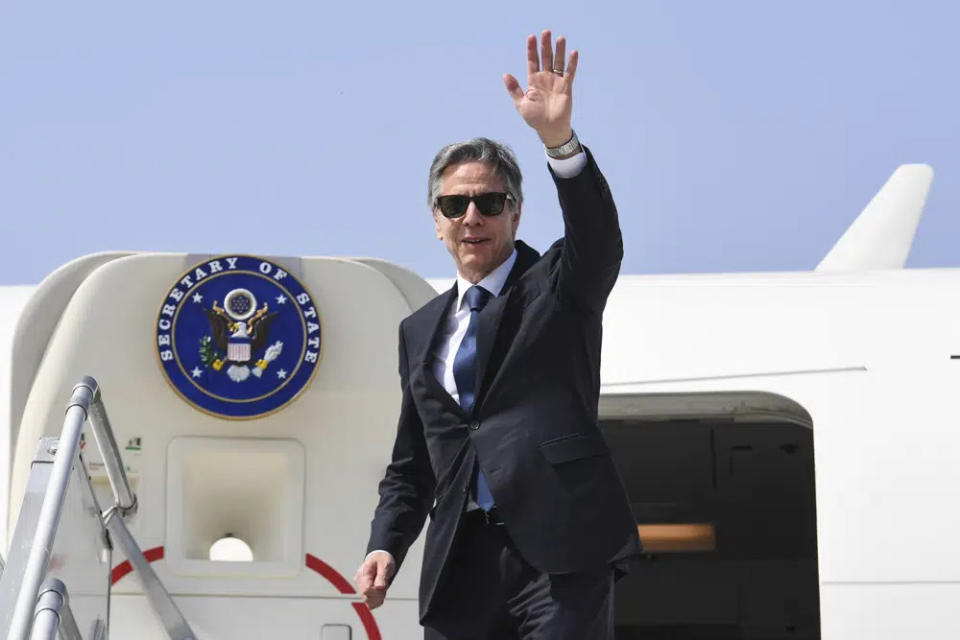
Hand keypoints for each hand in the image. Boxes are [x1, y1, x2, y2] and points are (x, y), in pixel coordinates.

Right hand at [354, 551, 395, 609]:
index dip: (377, 591)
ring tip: (383, 588)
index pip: (366, 590)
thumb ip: (382, 575)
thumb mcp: (385, 564)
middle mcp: (359, 582)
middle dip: (379, 594)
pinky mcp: (364, 593)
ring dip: (378, 598)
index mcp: (362, 574)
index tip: (384, 586)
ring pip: (368, 603)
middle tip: (385, 585)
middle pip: (366, 597)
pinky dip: (377, 601)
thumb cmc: (382, 560)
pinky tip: (381, 593)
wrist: (380, 558)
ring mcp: (361, 588)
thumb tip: (380, 587)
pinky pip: (369, 604)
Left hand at [503, 30, 578, 147]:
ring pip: (558, 62)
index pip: (532, 61)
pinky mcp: (566, 87)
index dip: (531, 49)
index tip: (531, 37)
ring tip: (560, 38)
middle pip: (545, 57)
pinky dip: (572, 63)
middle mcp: (545, 78)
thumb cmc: (535, 118)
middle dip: (545, 45)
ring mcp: (556, 81)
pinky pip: (570, 72)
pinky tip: (573, 52)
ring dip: (559, 50)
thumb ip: (514, 89)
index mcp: (533, 81)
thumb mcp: (521, 104)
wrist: (550, 129)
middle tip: (546, 32)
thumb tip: (506, 74)